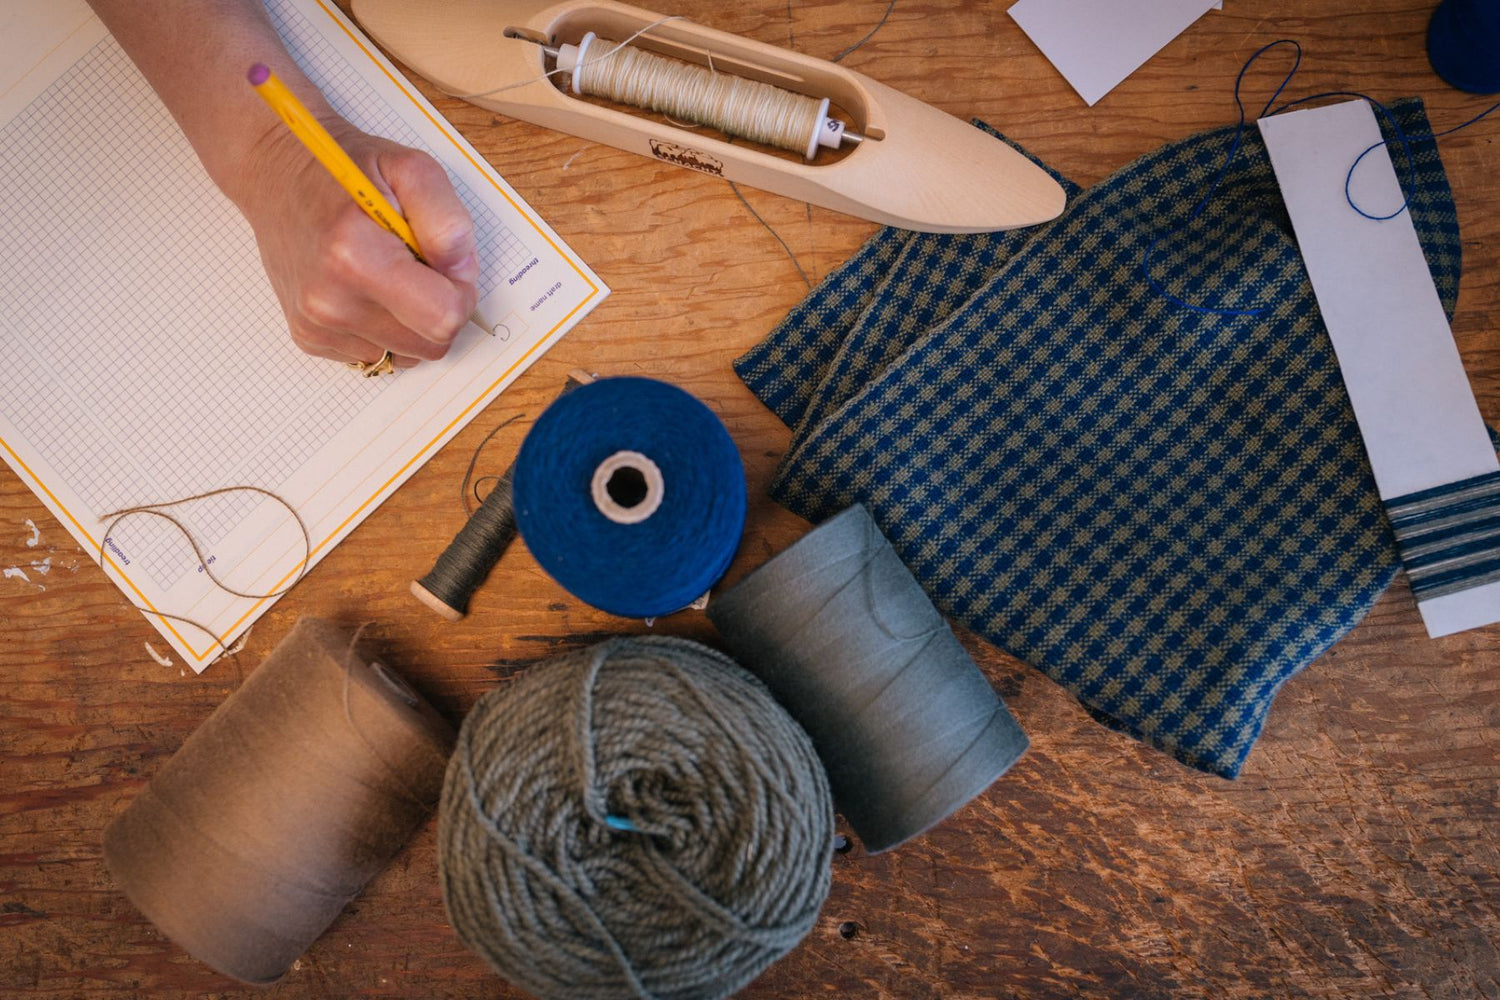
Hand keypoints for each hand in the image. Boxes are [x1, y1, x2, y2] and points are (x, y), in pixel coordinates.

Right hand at [235, 117, 478, 367]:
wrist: (276, 174)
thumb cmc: (344, 170)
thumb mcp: (411, 170)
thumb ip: (449, 222)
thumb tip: (461, 274)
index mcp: (356, 257)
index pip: (444, 319)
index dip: (461, 295)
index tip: (448, 269)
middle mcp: (330, 301)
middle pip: (430, 346)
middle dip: (440, 310)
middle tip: (421, 267)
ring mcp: (316, 326)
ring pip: (406, 355)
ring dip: (411, 321)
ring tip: (389, 273)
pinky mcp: (309, 338)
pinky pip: (375, 353)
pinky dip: (383, 326)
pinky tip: (365, 288)